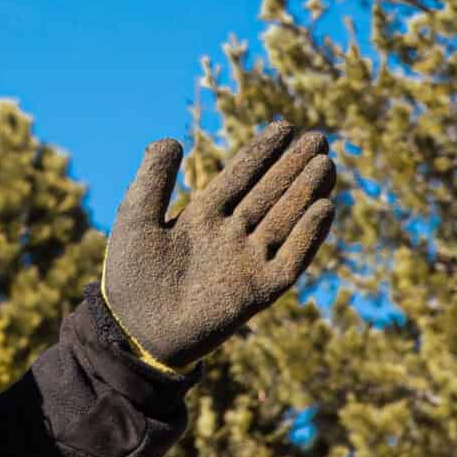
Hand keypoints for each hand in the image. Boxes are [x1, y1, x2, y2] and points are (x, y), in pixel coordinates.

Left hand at [101, 120, 336, 371]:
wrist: (134, 331)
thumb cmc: (131, 276)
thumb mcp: (136, 216)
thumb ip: (153, 178)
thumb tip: (172, 139)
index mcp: (203, 216)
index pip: (240, 176)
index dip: (262, 152)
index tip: (284, 126)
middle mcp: (230, 236)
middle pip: (269, 193)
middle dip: (293, 166)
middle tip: (319, 137)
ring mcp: (246, 263)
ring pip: (284, 220)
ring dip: (305, 193)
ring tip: (326, 164)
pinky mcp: (257, 292)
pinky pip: (290, 261)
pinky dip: (307, 237)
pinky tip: (323, 208)